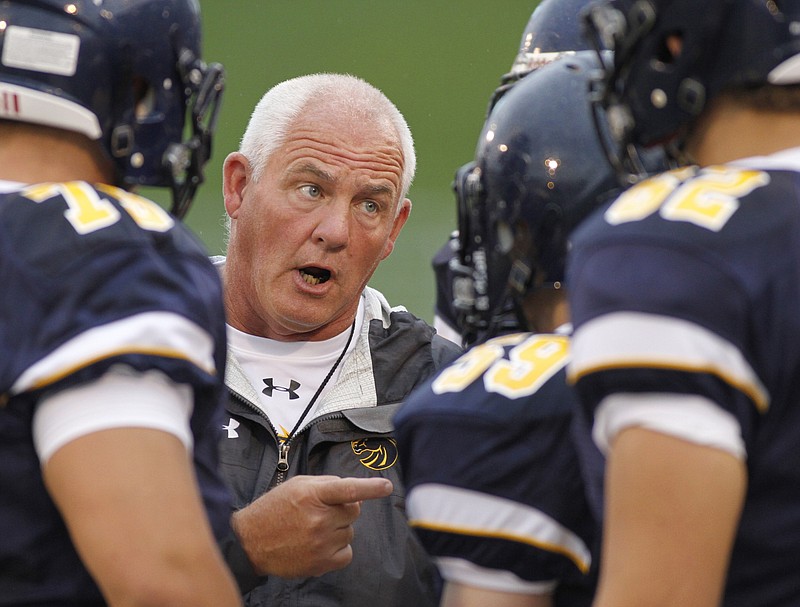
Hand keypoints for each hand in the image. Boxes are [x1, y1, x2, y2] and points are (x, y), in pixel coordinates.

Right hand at [231, 475, 392, 578]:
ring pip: (350, 532)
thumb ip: (327, 485)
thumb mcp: (297, 485)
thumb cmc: (274, 509)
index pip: (348, 489)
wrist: (251, 542)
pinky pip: (347, 554)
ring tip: (314, 529)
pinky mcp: (320, 563)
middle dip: (344, 509)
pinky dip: (339, 549)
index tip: (386, 487)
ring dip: (338, 529)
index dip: (371, 488)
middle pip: (354, 511)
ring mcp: (320, 543)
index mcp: (312, 494)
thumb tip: (356, 494)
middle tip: (324, 511)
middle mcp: (318, 518)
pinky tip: (321, 544)